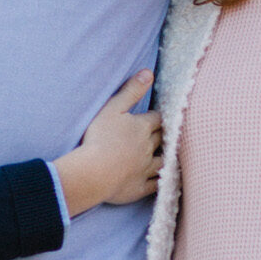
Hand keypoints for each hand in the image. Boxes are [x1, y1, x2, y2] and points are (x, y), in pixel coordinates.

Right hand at [53, 71, 160, 216]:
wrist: (93, 172)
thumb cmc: (99, 138)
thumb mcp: (113, 108)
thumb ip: (131, 90)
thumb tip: (149, 72)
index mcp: (142, 127)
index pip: (157, 118)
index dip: (158, 116)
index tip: (158, 116)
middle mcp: (148, 147)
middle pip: (162, 139)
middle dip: (165, 135)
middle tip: (165, 133)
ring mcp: (145, 169)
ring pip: (163, 161)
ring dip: (166, 157)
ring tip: (167, 155)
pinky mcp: (139, 187)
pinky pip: (155, 185)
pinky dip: (160, 181)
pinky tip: (163, 180)